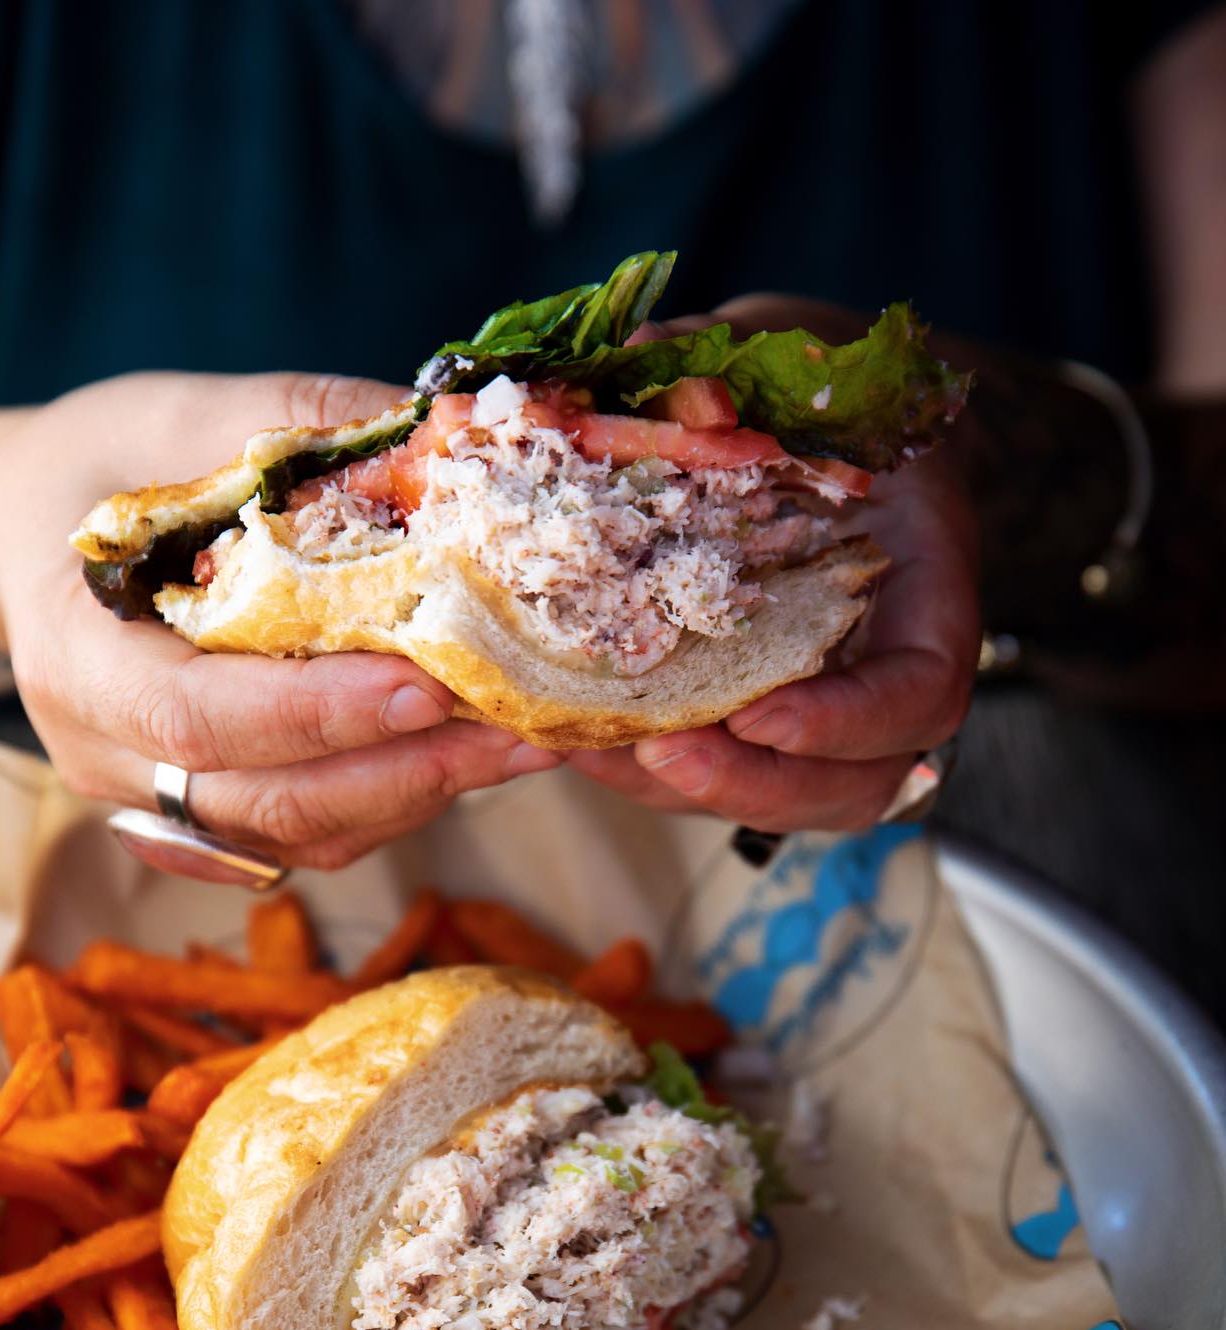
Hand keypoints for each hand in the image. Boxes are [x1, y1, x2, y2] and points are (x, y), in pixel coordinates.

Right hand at [0, 372, 558, 870]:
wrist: (29, 533)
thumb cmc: (100, 465)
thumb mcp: (177, 413)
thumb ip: (297, 424)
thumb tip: (446, 434)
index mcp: (74, 653)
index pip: (194, 716)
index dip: (313, 713)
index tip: (425, 687)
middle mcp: (102, 751)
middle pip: (261, 798)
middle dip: (402, 770)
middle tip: (522, 728)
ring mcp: (149, 799)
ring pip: (294, 833)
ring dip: (415, 795)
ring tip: (523, 740)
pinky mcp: (198, 817)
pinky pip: (301, 840)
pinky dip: (387, 806)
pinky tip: (462, 757)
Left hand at [573, 298, 979, 832]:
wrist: (824, 435)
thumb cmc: (823, 402)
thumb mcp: (790, 364)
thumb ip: (724, 374)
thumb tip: (626, 371)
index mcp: (927, 593)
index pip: (919, 693)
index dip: (847, 720)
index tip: (759, 713)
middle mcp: (883, 675)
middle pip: (849, 785)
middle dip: (750, 783)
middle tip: (656, 750)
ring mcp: (823, 714)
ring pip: (776, 799)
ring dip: (682, 788)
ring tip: (591, 749)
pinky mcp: (755, 726)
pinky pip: (715, 775)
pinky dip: (642, 769)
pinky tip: (567, 737)